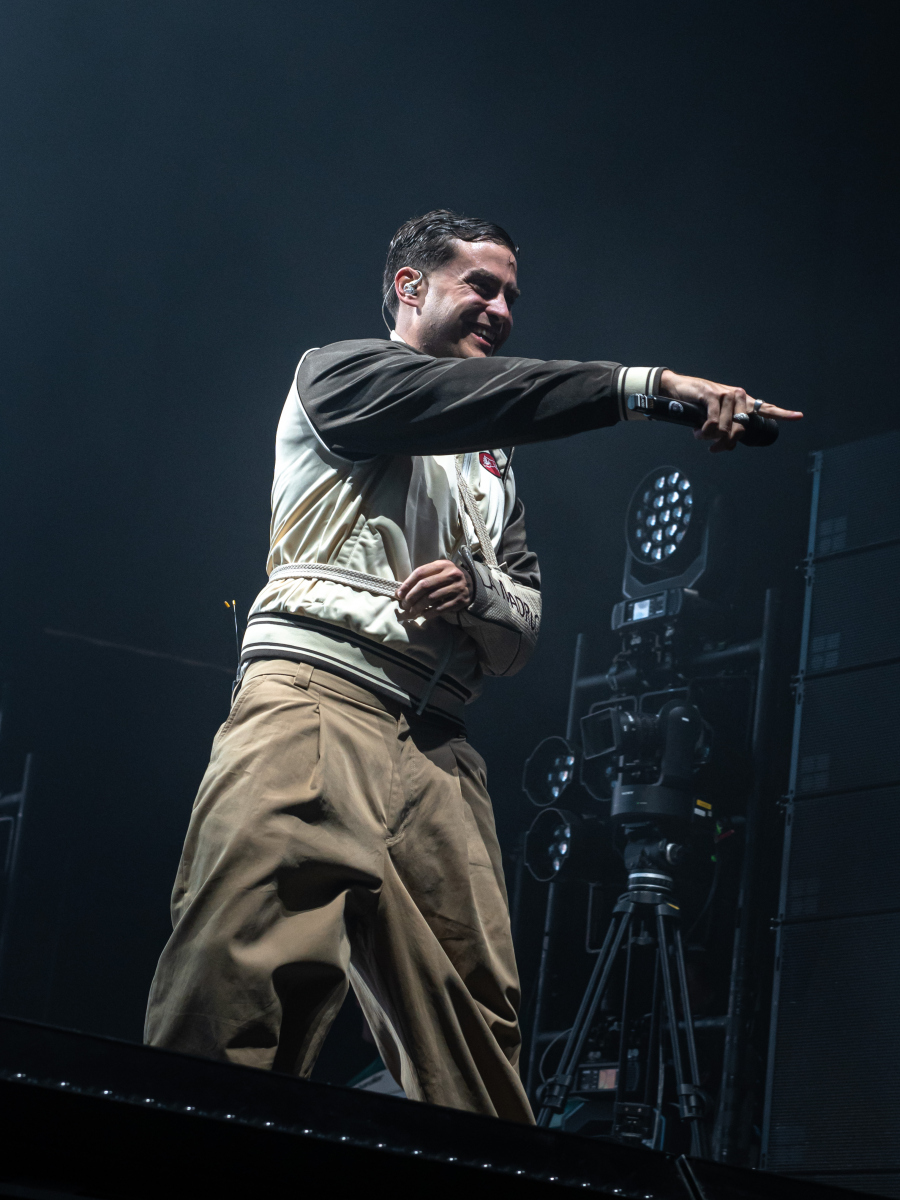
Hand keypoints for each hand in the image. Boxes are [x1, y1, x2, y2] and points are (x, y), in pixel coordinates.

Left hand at [397, 559, 472, 620]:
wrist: (470, 584)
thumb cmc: (447, 578)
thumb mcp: (438, 571)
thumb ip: (422, 578)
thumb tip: (401, 592)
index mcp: (442, 564)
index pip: (420, 572)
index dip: (407, 584)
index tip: (399, 594)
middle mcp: (451, 574)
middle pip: (425, 585)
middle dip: (411, 597)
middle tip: (404, 605)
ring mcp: (457, 587)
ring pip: (431, 598)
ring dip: (418, 607)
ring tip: (411, 612)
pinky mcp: (460, 600)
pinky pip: (440, 608)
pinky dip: (429, 613)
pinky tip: (423, 615)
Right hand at [659, 370, 802, 452]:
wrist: (678, 389)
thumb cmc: (697, 405)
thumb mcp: (714, 416)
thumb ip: (726, 427)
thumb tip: (729, 444)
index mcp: (742, 401)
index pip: (765, 408)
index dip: (782, 413)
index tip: (798, 416)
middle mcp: (738, 396)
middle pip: (740, 429)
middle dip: (726, 444)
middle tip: (714, 449)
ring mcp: (726, 395)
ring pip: (725, 429)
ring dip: (710, 438)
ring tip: (700, 436)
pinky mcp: (712, 396)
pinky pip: (713, 423)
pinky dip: (704, 431)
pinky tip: (698, 431)